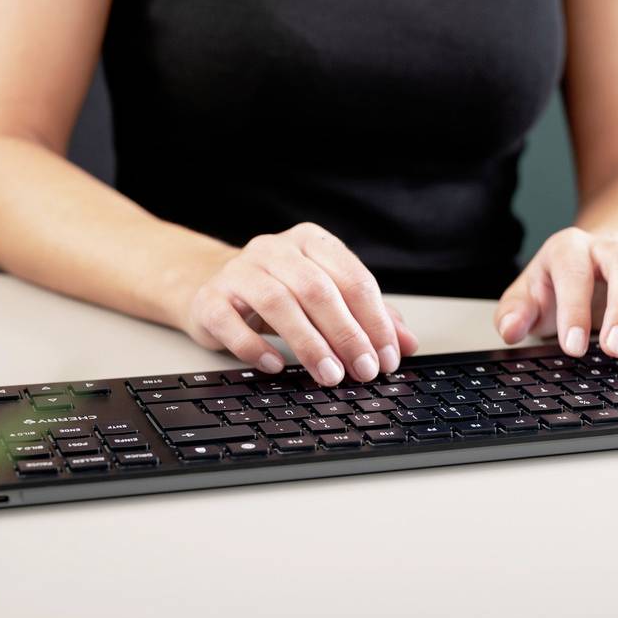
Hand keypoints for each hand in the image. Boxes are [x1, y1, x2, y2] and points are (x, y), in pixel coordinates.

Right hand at [180, 223, 418, 384]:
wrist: (212, 287)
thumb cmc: (279, 293)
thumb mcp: (326, 297)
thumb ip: (368, 316)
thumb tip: (407, 344)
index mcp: (311, 242)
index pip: (352, 279)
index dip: (375, 321)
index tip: (388, 358)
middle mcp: (274, 249)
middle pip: (318, 290)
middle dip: (347, 335)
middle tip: (363, 371)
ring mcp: (238, 271)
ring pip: (278, 303)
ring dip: (308, 344)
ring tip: (329, 375)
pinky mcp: (209, 298)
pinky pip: (230, 322)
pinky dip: (255, 347)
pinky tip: (275, 366)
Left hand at [493, 227, 617, 362]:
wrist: (588, 261)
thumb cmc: (555, 286)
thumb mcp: (526, 297)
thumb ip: (513, 313)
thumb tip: (511, 329)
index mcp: (568, 249)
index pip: (574, 271)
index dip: (575, 309)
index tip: (573, 348)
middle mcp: (608, 248)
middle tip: (615, 351)